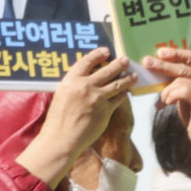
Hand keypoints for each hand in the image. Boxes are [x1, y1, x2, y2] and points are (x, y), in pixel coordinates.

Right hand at [15, 47, 132, 187]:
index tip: (106, 51)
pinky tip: (126, 92)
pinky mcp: (105, 111)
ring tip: (133, 75)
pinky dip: (124, 94)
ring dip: (127, 78)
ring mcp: (97, 98)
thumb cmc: (57, 120)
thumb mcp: (61, 96)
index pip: (87, 61)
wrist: (61, 139)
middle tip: (125, 60)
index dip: (98, 54)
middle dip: (118, 64)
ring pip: (117, 84)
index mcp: (71, 81)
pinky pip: (118, 99)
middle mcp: (85, 86)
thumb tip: (85, 80)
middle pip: (107, 70)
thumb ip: (73, 86)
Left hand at [144, 46, 190, 190]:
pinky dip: (170, 96)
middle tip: (146, 62)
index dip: (176, 52)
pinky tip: (166, 104)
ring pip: (179, 80)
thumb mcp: (185, 93)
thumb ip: (177, 81)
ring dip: (166, 91)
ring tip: (163, 101)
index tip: (160, 51)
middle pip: (182, 65)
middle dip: (162, 64)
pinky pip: (182, 91)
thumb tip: (156, 69)